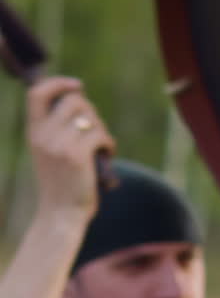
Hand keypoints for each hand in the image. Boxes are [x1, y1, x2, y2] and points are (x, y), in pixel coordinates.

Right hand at [27, 76, 114, 219]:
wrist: (60, 215)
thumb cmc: (60, 184)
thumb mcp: (49, 152)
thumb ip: (56, 128)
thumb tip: (79, 100)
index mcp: (33, 132)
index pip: (37, 93)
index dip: (59, 83)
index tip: (77, 86)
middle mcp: (43, 135)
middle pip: (74, 100)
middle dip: (91, 111)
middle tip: (95, 130)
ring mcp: (59, 144)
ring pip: (90, 117)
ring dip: (101, 128)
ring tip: (101, 145)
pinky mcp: (77, 156)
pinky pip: (100, 134)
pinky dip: (108, 142)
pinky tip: (107, 153)